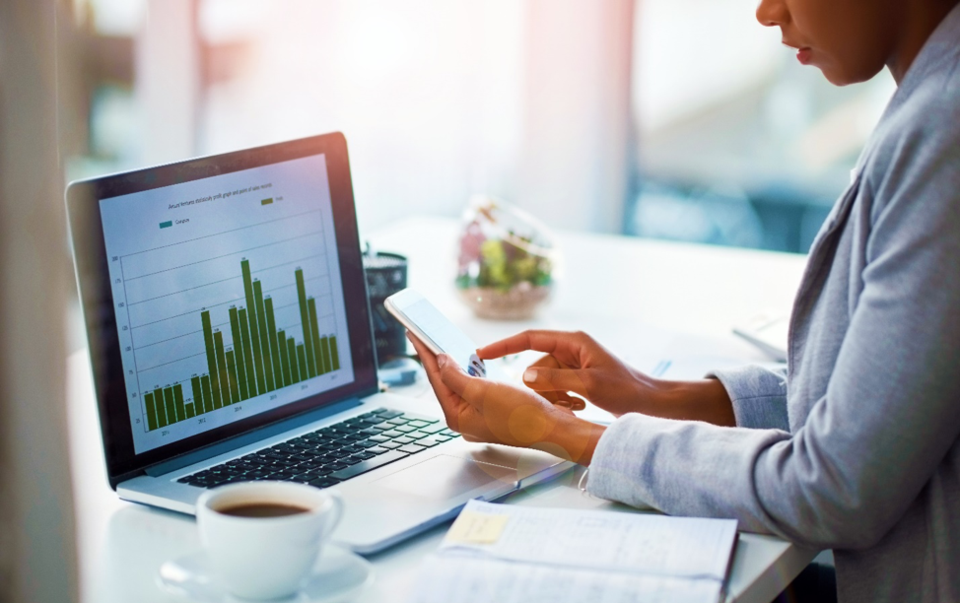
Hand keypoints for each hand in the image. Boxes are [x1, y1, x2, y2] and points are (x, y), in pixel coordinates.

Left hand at [408, 332, 604, 463]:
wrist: (552, 429)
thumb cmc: (522, 415)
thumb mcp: (483, 391)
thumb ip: (456, 376)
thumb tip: (440, 361)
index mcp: (457, 417)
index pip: (435, 378)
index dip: (425, 353)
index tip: (414, 334)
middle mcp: (464, 419)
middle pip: (444, 382)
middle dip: (435, 358)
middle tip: (423, 335)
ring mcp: (477, 417)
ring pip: (459, 384)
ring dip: (452, 364)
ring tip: (440, 344)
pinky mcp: (491, 412)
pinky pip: (474, 388)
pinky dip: (470, 373)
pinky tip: (468, 362)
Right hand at [479, 330, 659, 416]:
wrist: (651, 403)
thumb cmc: (626, 389)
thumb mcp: (589, 384)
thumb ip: (556, 379)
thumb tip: (525, 377)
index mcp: (573, 341)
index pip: (529, 338)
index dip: (503, 345)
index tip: (481, 354)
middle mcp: (570, 349)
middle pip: (536, 365)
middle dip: (539, 386)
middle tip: (559, 401)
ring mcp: (573, 365)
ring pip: (543, 380)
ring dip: (551, 396)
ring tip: (574, 406)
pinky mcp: (576, 379)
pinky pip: (554, 388)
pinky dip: (560, 400)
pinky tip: (576, 407)